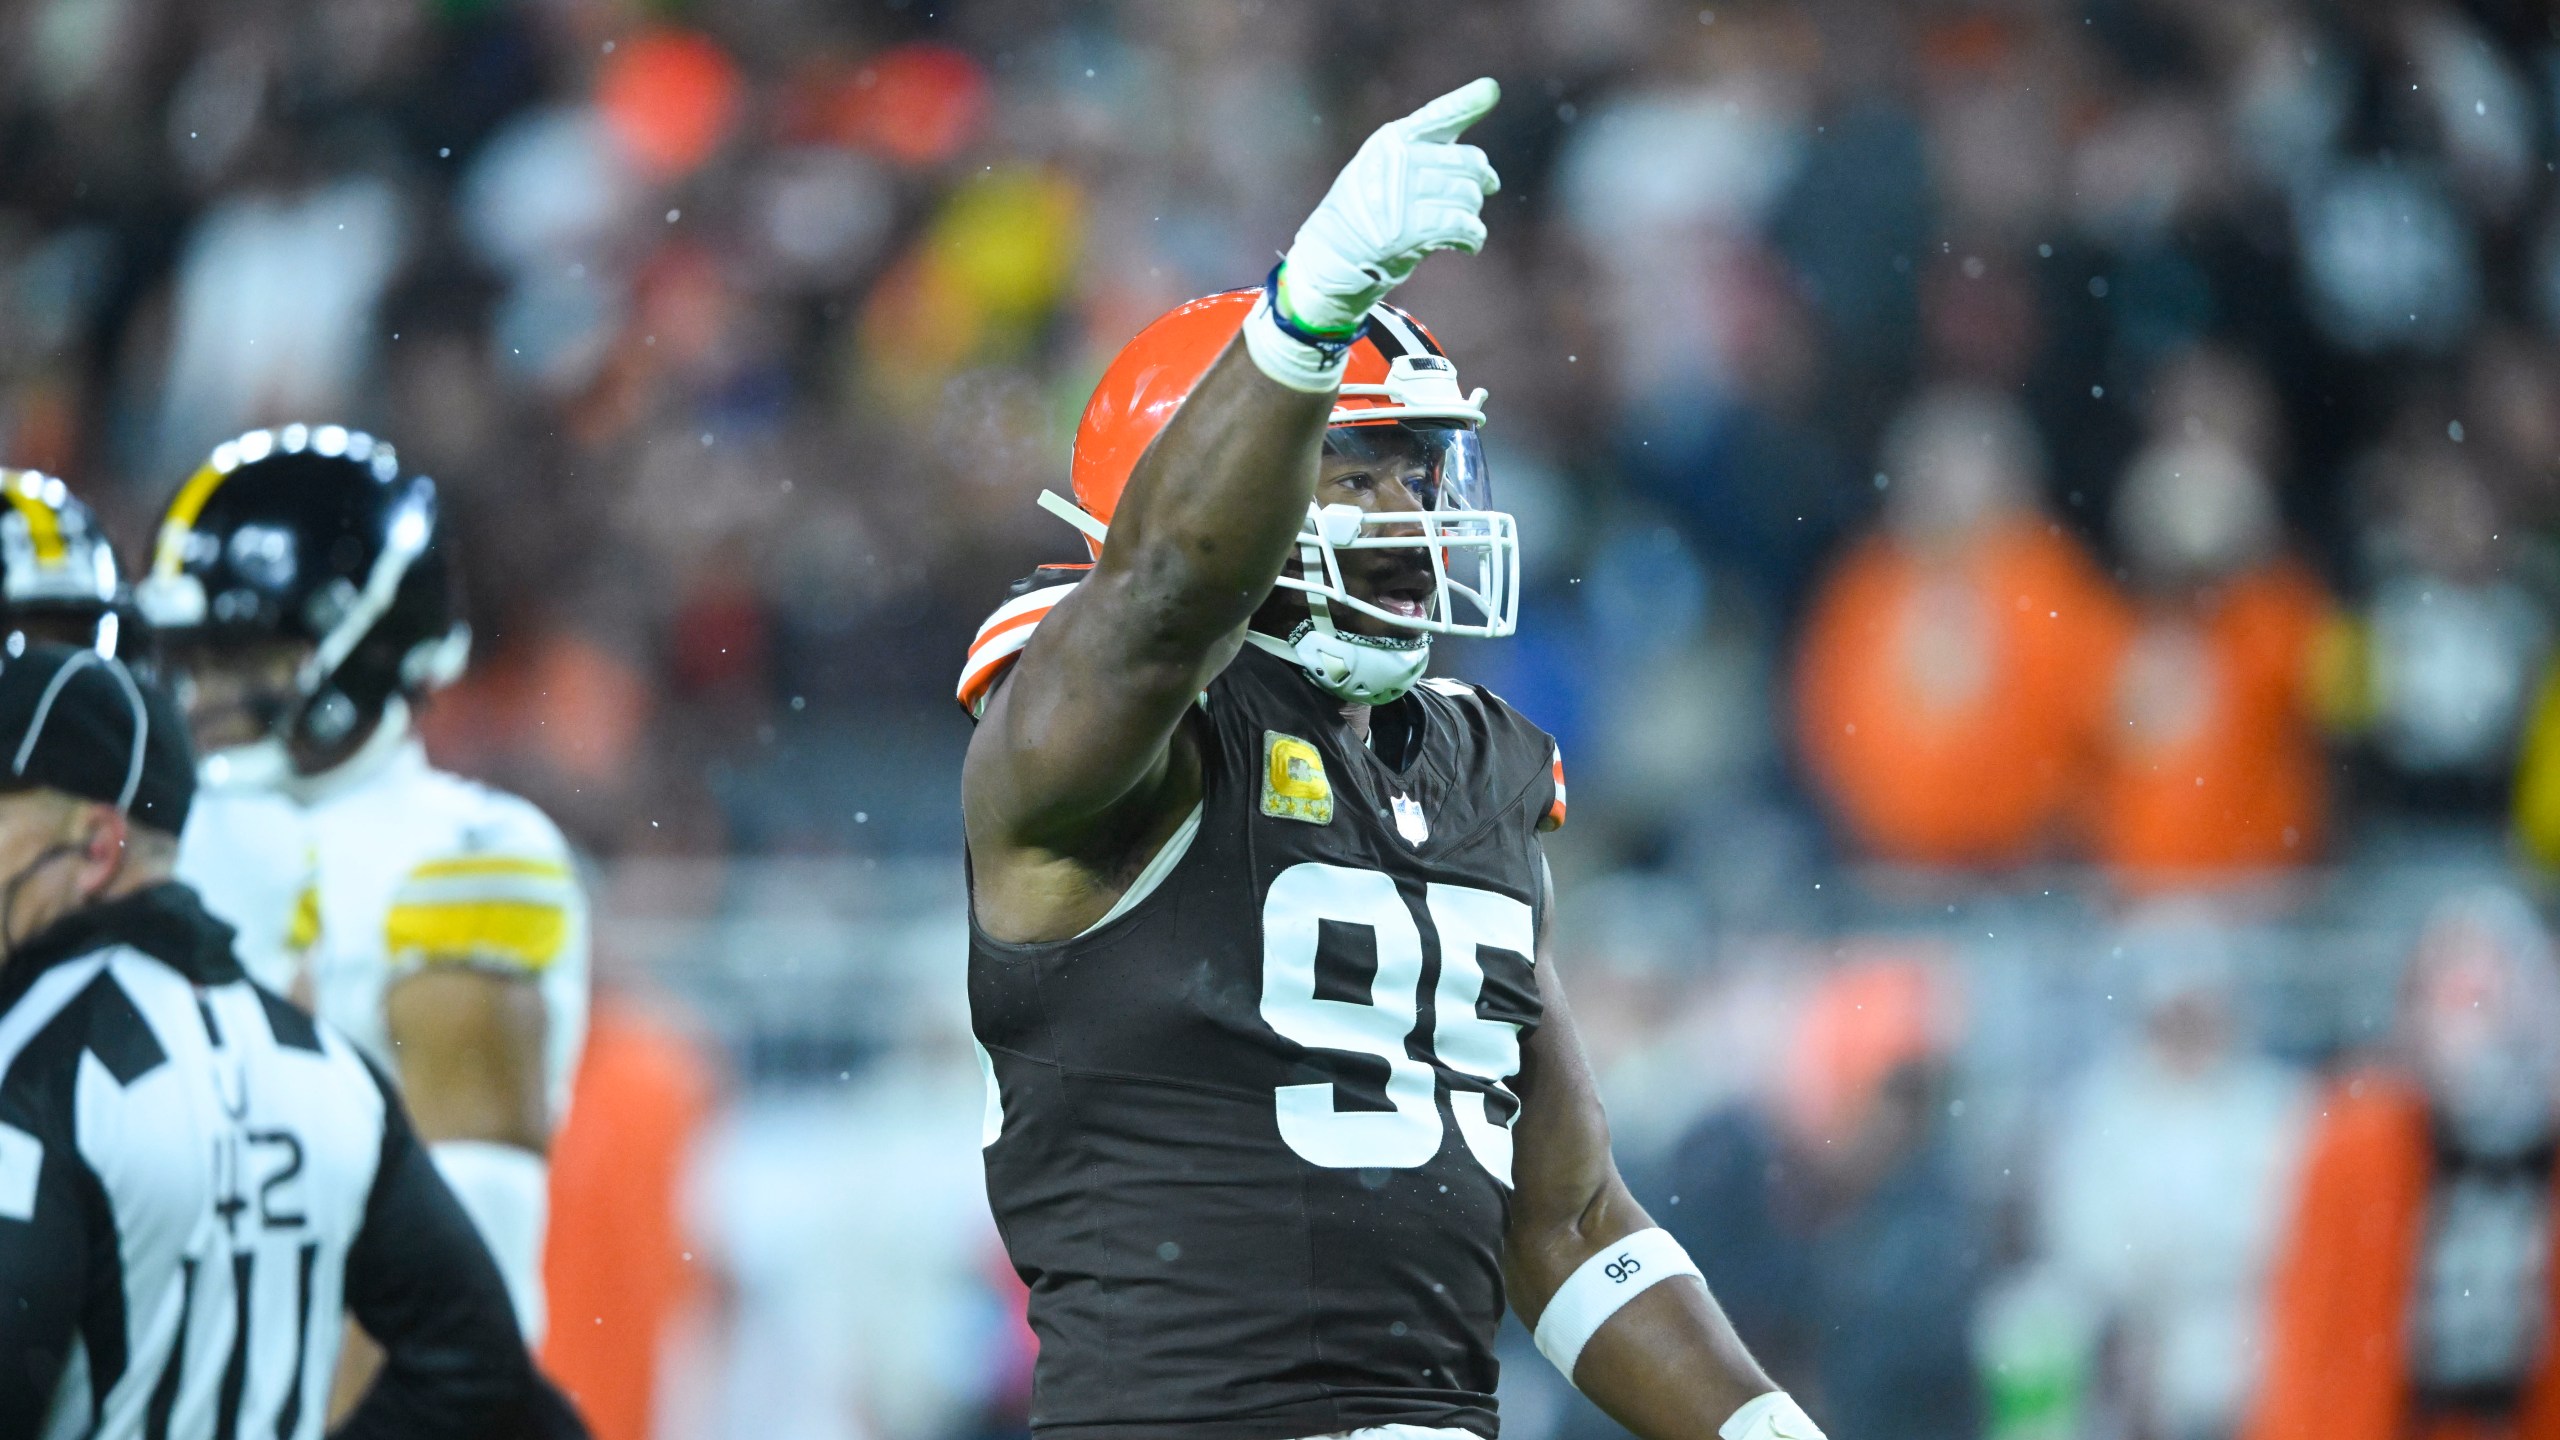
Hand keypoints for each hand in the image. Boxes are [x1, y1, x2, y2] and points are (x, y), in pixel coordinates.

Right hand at [1277, 77, 1501, 336]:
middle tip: (1480, 192)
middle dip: (1480, 182)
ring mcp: (1403, 194)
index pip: (1438, 116)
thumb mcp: (1388, 164)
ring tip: (1462, 222)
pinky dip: (1473, 237)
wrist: (1336, 250)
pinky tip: (1470, 243)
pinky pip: (1462, 226)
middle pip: (1469, 163)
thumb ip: (1432, 149)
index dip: (1467, 102)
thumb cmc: (1370, 205)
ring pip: (1468, 196)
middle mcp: (1398, 160)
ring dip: (1472, 213)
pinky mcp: (1409, 229)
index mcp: (1393, 139)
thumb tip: (1491, 168)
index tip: (1490, 89)